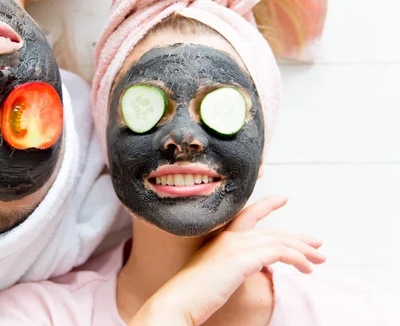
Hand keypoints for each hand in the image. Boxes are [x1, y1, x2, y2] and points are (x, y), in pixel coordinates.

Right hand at [130, 197, 325, 325]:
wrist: (179, 300)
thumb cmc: (193, 294)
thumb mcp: (215, 274)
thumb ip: (232, 266)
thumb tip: (254, 269)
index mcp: (220, 238)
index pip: (247, 214)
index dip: (267, 205)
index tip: (283, 199)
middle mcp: (229, 237)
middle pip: (272, 231)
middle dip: (298, 237)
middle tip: (318, 244)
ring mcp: (236, 246)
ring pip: (280, 241)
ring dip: (304, 250)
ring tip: (319, 260)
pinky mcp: (243, 257)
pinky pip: (280, 253)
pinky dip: (297, 258)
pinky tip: (306, 268)